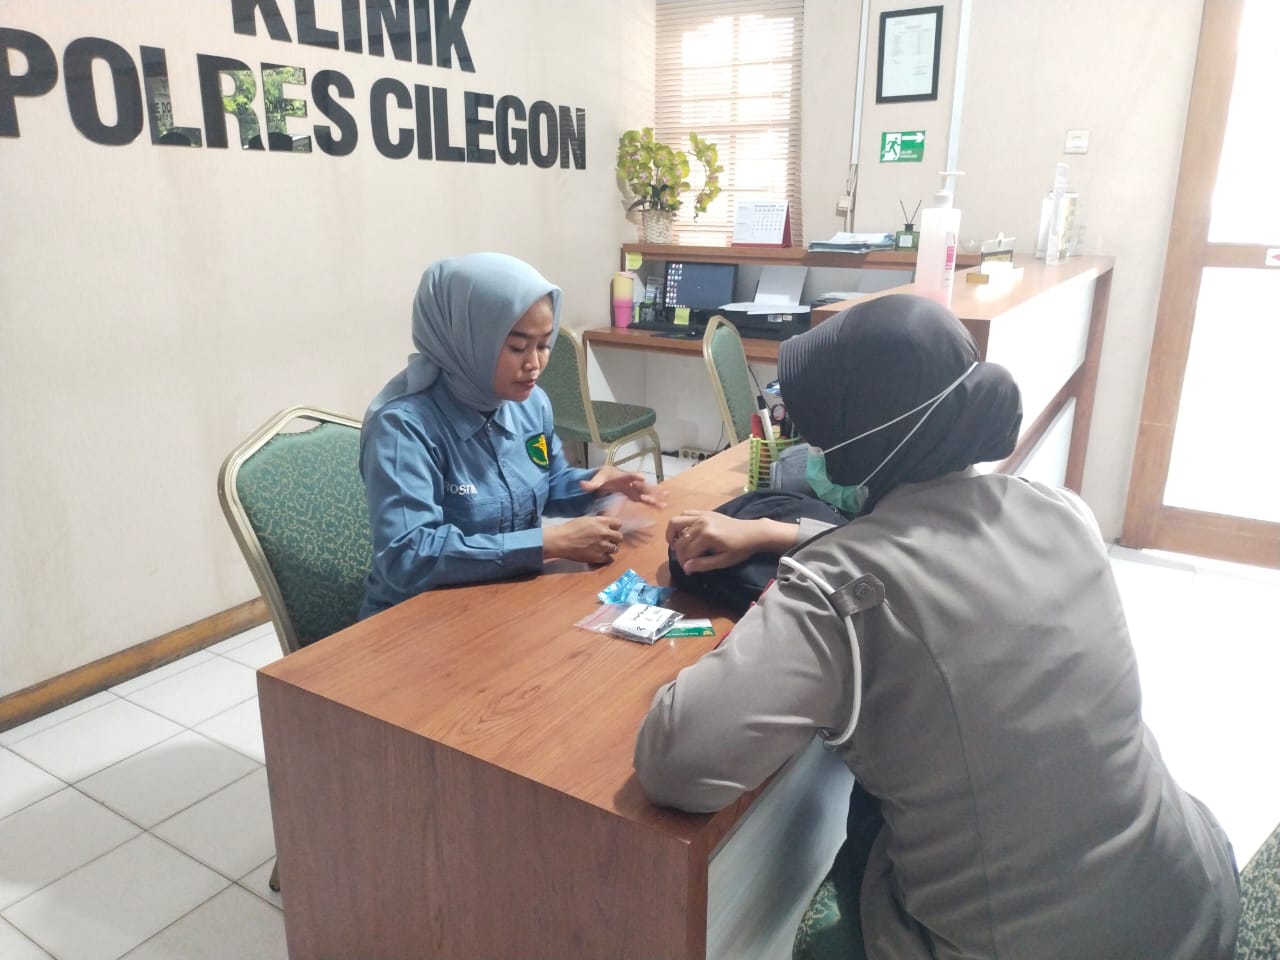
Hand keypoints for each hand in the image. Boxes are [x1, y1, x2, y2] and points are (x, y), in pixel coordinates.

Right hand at [543, 515, 623, 564]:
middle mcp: (605, 533)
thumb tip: (605, 523)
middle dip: (615, 538)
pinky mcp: (598, 557)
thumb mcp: (586, 519)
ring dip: (611, 548)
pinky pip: (610, 559)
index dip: (615, 527)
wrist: (561, 541)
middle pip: (619, 537)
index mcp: (601, 522)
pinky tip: (601, 556)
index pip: (618, 523)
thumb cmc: (570, 528)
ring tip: (603, 548)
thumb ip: (598, 521)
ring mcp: (603, 546)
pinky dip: (606, 558)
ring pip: (616, 549)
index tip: (611, 529)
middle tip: (608, 540)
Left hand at [581, 464, 665, 507]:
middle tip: (656, 495)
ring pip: (646, 492)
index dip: (634, 477)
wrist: (606, 479)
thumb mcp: (596, 480)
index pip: (628, 476)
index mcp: (620, 477)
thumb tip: (581, 485)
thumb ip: (590, 484)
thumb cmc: (602, 478)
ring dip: (655, 497)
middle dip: (649, 490)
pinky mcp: (635, 495)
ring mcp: (634, 488)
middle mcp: (630, 482)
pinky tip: (662, 507)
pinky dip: (654, 502)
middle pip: (641, 486)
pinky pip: (646, 498)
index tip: (641, 478)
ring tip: (664, 503)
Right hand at [666, 510, 800, 574]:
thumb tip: (686, 568)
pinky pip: (685, 514)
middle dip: (679, 553)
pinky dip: (680, 523)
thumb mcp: (723, 561)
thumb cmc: (740, 549)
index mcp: (707, 536)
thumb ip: (703, 564)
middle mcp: (701, 523)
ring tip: (676, 545)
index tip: (688, 571)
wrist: (753, 532)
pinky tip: (683, 533)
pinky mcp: (704, 512)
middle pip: (680, 540)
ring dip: (672, 534)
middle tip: (685, 562)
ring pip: (676, 522)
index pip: (686, 552)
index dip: (685, 563)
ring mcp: (702, 515)